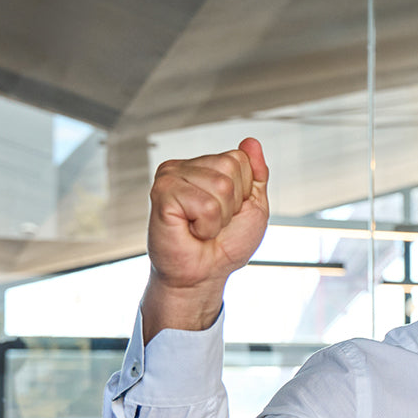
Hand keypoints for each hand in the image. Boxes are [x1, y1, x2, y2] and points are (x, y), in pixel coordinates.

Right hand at [143, 138, 268, 338]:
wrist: (203, 275)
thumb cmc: (225, 244)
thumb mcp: (253, 206)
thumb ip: (255, 173)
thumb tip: (251, 142)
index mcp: (205, 165)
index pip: (240, 158)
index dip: (243, 192)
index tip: (227, 212)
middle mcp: (185, 167)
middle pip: (230, 167)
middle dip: (231, 204)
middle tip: (213, 222)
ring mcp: (170, 177)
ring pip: (220, 185)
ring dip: (218, 217)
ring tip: (201, 227)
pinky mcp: (161, 194)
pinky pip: (205, 204)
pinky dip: (206, 225)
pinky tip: (190, 230)